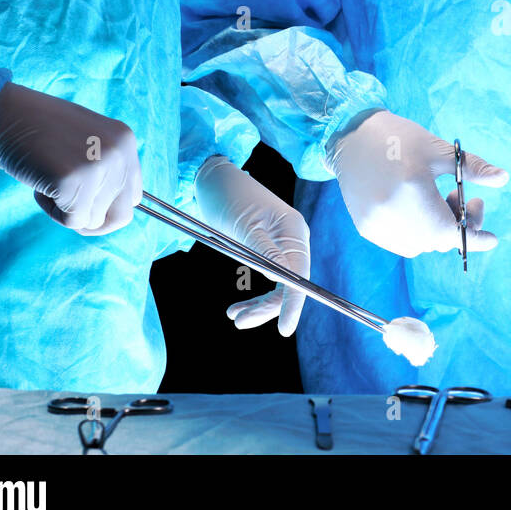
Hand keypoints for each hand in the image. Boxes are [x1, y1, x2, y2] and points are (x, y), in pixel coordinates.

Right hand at [0, 82, 142, 234]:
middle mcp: (121, 154)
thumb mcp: (88, 143)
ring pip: (93, 221)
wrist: (4, 111)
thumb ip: (105, 170)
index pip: (133, 197)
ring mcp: (99, 168)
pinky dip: (51, 210)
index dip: (106, 205)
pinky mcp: (74, 181)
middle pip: (120, 216)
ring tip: (49, 178)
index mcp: (126, 142)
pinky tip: (39, 183)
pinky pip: (70, 220)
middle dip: (91, 216)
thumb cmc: (39, 131)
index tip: (82, 198)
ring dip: (67, 210)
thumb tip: (110, 216)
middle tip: (65, 200)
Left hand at [194, 156, 309, 335]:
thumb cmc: (229, 196)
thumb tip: (281, 280)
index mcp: (294, 231)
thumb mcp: (244, 225)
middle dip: (267, 307)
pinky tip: (235, 307)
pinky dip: (251, 295)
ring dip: (258, 305)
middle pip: (289, 284)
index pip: (299, 274)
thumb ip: (264, 252)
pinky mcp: (264, 250)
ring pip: (276, 286)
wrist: (211, 180)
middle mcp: (292, 240)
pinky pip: (264, 278)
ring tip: (234, 317)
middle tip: (239, 321)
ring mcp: (279, 246)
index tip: (284, 328)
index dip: (293, 303)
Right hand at [327, 110, 507, 257]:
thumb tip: (503, 178)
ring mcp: (378, 227)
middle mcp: (395, 220)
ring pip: (421, 243)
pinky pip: (402, 241)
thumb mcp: (440, 150)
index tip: (493, 238)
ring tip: (438, 195)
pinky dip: (417, 229)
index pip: (453, 233)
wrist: (349, 136)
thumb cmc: (399, 138)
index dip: (477, 237)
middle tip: (463, 195)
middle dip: (458, 222)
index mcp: (415, 198)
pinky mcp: (367, 228)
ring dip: (437, 227)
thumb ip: (473, 168)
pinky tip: (418, 204)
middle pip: (439, 239)